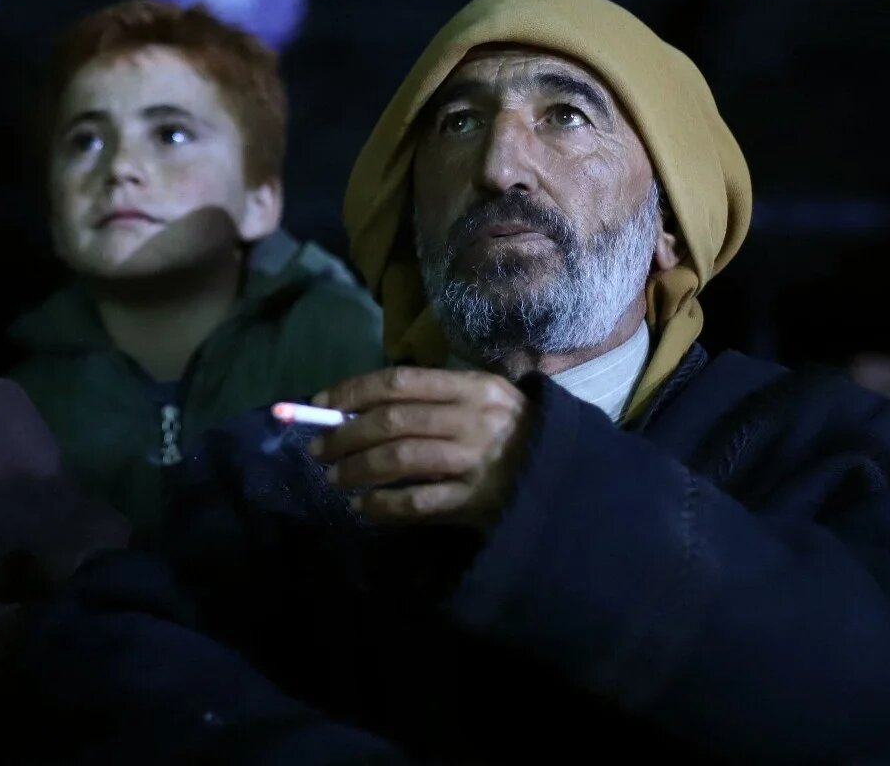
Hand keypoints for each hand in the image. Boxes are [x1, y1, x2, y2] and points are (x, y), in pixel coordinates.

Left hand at [309, 367, 532, 527]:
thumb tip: (360, 410)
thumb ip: (435, 400)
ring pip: (400, 459)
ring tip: (334, 478)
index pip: (400, 380)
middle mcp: (475, 419)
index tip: (320, 404)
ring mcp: (477, 461)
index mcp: (473, 386)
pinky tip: (364, 508)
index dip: (353, 390)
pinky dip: (384, 506)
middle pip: (394, 420)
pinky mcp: (479, 502)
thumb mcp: (487, 401)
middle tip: (317, 450)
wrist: (571, 480)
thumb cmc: (518, 435)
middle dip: (346, 435)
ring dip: (358, 469)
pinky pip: (419, 502)